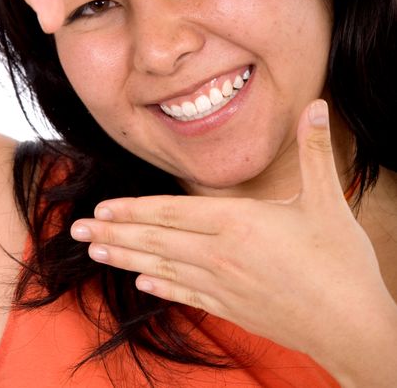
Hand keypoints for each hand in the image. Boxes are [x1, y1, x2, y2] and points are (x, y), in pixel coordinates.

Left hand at [71, 100, 396, 378]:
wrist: (354, 329)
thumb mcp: (328, 200)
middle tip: (78, 232)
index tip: (102, 209)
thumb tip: (318, 104)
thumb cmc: (341, 263)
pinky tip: (142, 284)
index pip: (173, 213)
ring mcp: (225, 286)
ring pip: (165, 268)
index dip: (135, 210)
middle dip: (116, 233)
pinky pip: (187, 295)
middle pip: (159, 240)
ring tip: (97, 253)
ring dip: (128, 258)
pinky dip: (161, 287)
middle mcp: (223, 255)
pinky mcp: (234, 308)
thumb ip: (315, 150)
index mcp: (240, 223)